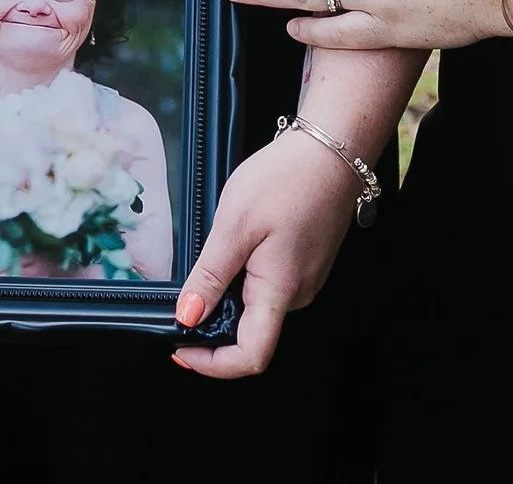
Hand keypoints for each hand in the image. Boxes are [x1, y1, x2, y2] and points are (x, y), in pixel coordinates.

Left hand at [170, 123, 361, 377]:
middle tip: (184, 292)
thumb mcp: (234, 225)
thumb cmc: (286, 180)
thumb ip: (210, 275)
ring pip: (258, 306)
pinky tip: (237, 244)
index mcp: (280, 291)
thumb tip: (188, 317)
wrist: (332, 148)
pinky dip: (245, 277)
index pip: (250, 356)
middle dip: (213, 321)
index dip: (212, 364)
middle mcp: (297, 294)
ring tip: (214, 254)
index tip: (181, 346)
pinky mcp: (307, 261)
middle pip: (251, 332)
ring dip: (228, 295)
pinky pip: (270, 284)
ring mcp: (305, 278)